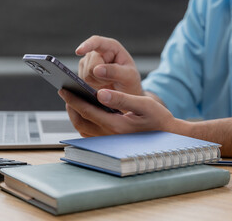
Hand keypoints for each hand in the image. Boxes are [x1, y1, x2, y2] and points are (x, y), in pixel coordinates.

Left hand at [58, 89, 179, 136]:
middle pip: (80, 121)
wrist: (168, 135)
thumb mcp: (144, 104)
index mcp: (115, 125)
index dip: (73, 99)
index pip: (87, 111)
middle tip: (65, 91)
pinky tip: (84, 111)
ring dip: (75, 114)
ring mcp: (109, 141)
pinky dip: (83, 122)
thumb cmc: (159, 119)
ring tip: (72, 100)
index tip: (63, 88)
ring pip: (83, 129)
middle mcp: (109, 136)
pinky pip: (89, 134)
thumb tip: (100, 93)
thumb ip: (122, 99)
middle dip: (70, 106)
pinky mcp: (110, 143)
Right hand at [76, 35, 142, 95]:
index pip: (96, 42)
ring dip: (97, 82)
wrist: (126, 93)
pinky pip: (82, 81)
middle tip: (112, 79)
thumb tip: (96, 69)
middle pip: (90, 65)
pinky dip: (92, 86)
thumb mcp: (129, 76)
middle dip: (101, 76)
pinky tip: (101, 85)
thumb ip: (115, 72)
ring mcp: (88, 62)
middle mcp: (97, 52)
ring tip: (108, 81)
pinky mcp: (83, 72)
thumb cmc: (130, 81)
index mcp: (111, 47)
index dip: (87, 45)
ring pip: (85, 75)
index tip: (79, 51)